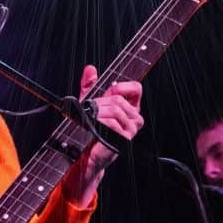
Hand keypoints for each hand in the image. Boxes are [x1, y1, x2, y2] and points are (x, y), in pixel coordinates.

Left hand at [62, 65, 143, 206]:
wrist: (86, 153)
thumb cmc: (89, 130)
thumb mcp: (89, 103)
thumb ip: (90, 85)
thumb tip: (90, 69)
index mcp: (130, 108)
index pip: (136, 88)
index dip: (123, 86)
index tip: (110, 89)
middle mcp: (134, 118)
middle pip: (119, 99)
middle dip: (101, 102)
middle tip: (91, 111)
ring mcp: (131, 129)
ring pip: (115, 109)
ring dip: (98, 113)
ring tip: (91, 120)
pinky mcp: (124, 139)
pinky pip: (112, 123)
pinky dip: (99, 123)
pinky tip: (94, 127)